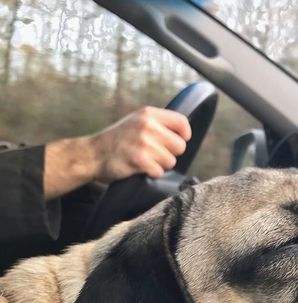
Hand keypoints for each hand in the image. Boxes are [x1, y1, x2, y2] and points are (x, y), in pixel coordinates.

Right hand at [43, 107, 190, 199]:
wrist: (92, 154)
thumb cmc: (117, 141)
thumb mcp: (136, 122)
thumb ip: (158, 124)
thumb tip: (183, 134)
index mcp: (148, 114)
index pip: (182, 122)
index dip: (184, 135)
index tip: (178, 141)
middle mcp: (147, 125)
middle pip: (180, 146)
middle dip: (170, 154)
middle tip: (155, 154)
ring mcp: (143, 142)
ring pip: (171, 161)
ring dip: (160, 165)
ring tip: (145, 160)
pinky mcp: (139, 159)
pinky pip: (159, 172)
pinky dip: (152, 174)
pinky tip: (140, 168)